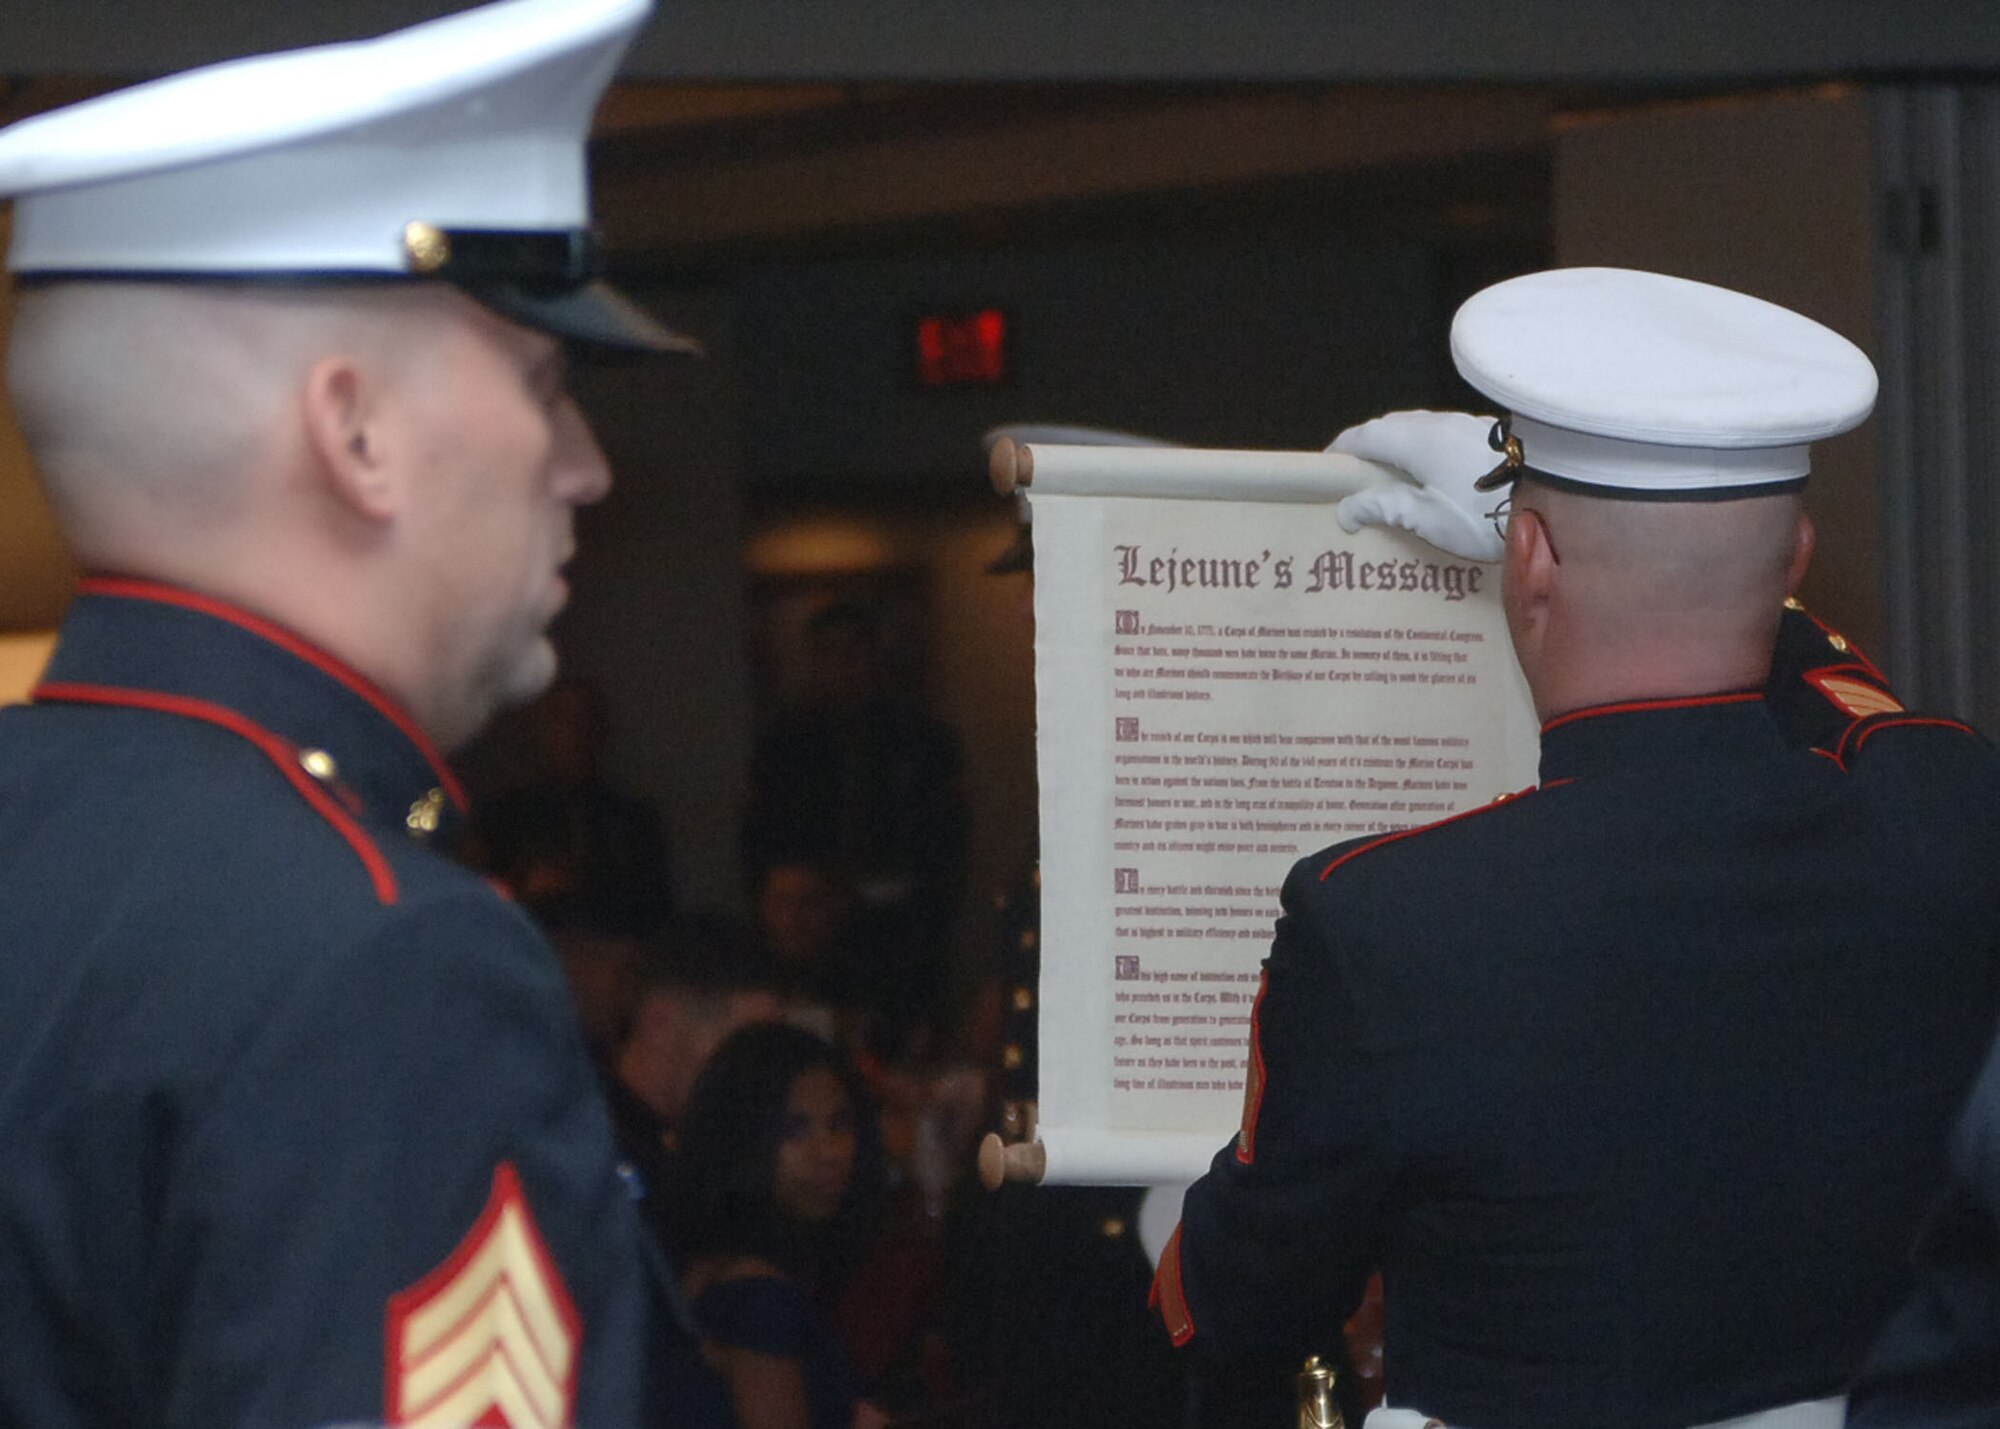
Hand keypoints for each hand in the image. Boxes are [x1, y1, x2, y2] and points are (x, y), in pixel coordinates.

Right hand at [1330, 410, 1504, 561]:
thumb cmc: (1483, 512)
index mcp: (1416, 441)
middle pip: (1392, 427)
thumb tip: (1346, 509)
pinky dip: (1429, 449)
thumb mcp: (1427, 519)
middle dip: (1369, 447)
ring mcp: (1467, 425)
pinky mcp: (1490, 435)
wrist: (1555, 497)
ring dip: (1401, 446)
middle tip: (1359, 475)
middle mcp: (1439, 423)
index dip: (1342, 450)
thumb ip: (1385, 508)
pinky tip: (1437, 473)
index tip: (1327, 467)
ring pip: (1422, 428)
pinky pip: (1446, 435)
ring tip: (1396, 476)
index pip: (1364, 436)